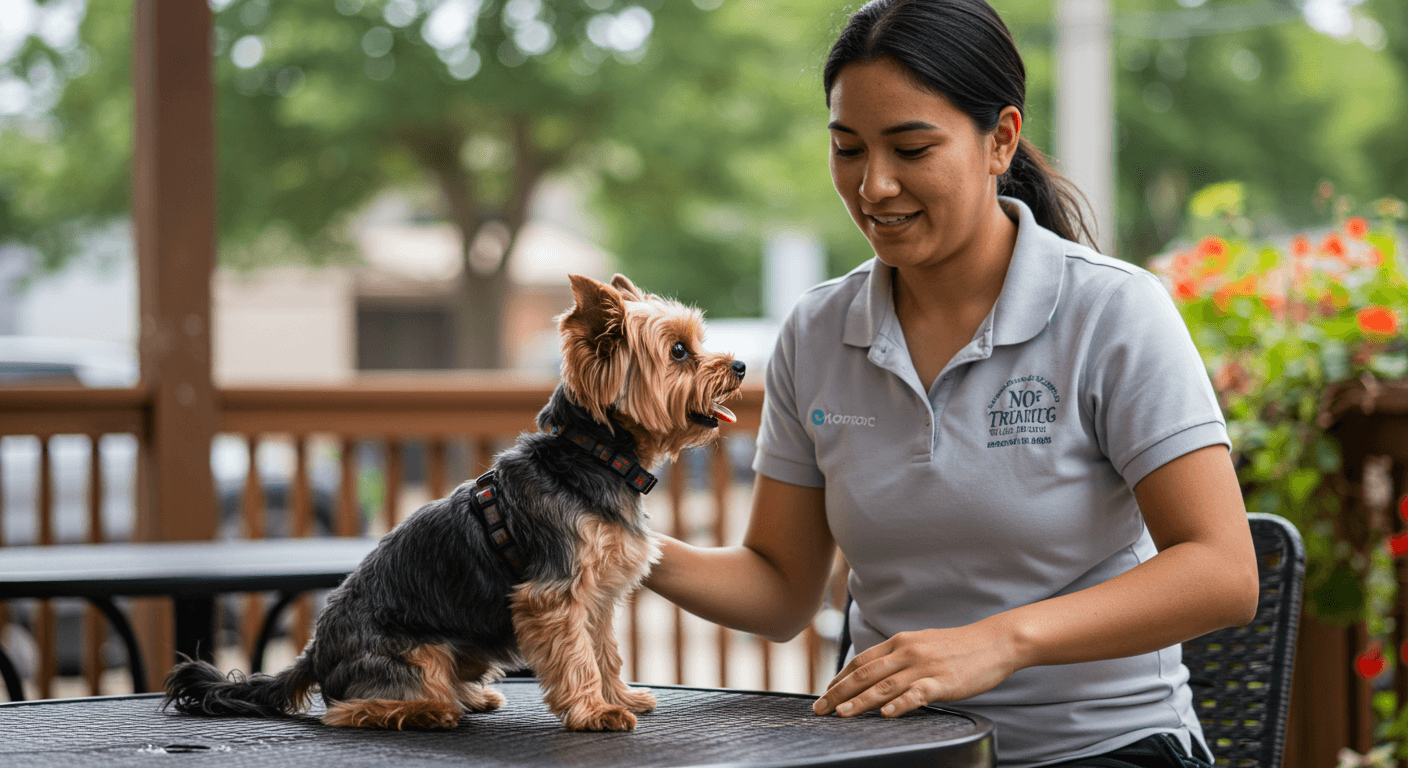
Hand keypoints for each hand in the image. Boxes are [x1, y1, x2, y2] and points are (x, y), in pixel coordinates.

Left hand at [812, 620, 1018, 718]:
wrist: (995, 641)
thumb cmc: (959, 646)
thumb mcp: (923, 644)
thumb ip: (900, 656)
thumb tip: (878, 671)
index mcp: (900, 642)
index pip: (861, 660)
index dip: (840, 677)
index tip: (825, 691)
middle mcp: (907, 652)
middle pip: (864, 673)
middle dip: (839, 691)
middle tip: (819, 708)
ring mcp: (923, 667)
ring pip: (884, 685)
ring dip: (859, 700)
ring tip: (841, 713)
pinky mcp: (942, 682)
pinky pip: (916, 694)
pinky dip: (899, 704)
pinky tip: (885, 714)